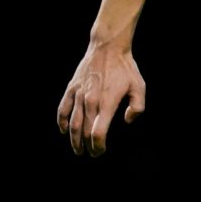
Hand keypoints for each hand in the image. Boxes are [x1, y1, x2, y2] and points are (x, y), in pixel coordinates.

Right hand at [56, 41, 146, 156]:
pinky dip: (61, 121)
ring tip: (77, 150)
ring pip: (72, 123)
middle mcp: (90, 101)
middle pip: (84, 132)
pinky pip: (62, 108)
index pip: (98, 133)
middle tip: (91, 154)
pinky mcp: (71, 88)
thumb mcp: (139, 87)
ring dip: (73, 139)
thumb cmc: (125, 68)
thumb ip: (137, 107)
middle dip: (87, 146)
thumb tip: (127, 121)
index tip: (100, 151)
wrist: (107, 47)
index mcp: (107, 103)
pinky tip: (63, 130)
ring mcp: (78, 95)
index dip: (98, 146)